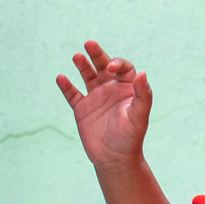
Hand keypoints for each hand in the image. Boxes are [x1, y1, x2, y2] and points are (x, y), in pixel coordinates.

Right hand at [57, 40, 151, 169]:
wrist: (115, 160)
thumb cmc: (131, 138)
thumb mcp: (139, 116)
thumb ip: (143, 95)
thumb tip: (143, 74)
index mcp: (127, 89)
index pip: (122, 68)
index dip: (117, 64)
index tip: (110, 69)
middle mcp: (111, 90)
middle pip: (103, 66)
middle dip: (97, 54)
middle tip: (89, 44)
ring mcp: (95, 98)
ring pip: (87, 76)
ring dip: (82, 65)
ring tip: (77, 56)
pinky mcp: (82, 109)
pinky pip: (72, 94)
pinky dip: (66, 86)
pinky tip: (61, 78)